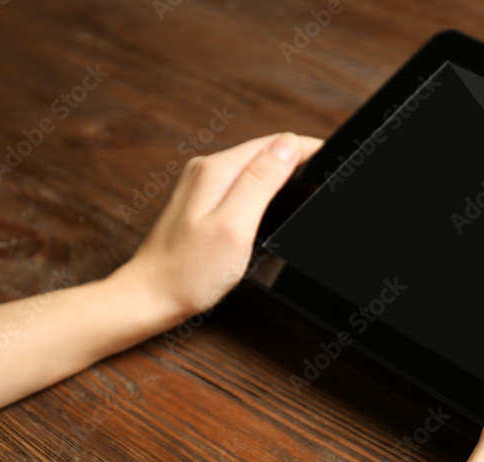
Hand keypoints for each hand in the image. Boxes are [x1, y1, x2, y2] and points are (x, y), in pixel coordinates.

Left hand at [116, 132, 322, 322]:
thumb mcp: (234, 226)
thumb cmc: (190, 272)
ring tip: (305, 185)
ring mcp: (201, 185)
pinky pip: (240, 184)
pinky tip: (272, 206)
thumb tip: (287, 145)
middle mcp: (206, 170)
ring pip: (253, 167)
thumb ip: (260, 181)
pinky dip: (262, 190)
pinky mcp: (200, 202)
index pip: (275, 143)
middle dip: (296, 159)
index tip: (333, 160)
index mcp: (217, 170)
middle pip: (264, 151)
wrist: (150, 296)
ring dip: (280, 173)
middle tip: (325, 175)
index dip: (308, 149)